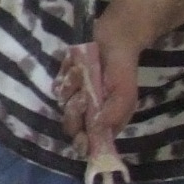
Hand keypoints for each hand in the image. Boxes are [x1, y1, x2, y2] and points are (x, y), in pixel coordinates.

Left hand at [56, 30, 139, 151]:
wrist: (114, 39)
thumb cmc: (122, 69)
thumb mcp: (125, 93)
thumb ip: (114, 113)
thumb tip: (97, 128)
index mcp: (105, 121)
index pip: (90, 142)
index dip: (83, 143)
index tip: (81, 137)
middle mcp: (88, 114)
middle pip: (71, 125)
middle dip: (74, 113)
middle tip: (83, 96)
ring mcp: (75, 98)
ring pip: (62, 104)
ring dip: (71, 88)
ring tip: (82, 72)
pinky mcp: (66, 82)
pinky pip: (57, 87)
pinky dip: (65, 77)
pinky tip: (76, 66)